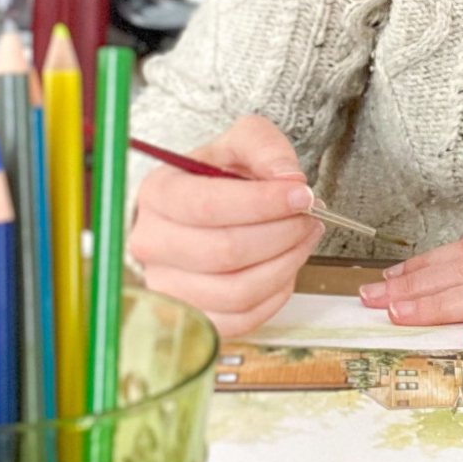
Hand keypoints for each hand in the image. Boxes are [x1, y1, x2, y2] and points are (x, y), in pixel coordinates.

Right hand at [128, 115, 325, 336]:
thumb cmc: (218, 178)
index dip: (263, 203)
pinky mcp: (192, 315)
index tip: (302, 194)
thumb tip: (288, 178)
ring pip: (236, 291)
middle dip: (282, 234)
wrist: (202, 209)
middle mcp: (152, 243)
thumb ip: (264, 146)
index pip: (208, 206)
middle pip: (225, 252)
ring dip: (285, 264)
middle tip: (310, 217)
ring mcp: (167, 285)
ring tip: (303, 238)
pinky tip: (285, 266)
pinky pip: (242, 319)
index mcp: (158, 193)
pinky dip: (275, 295)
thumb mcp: (239, 143)